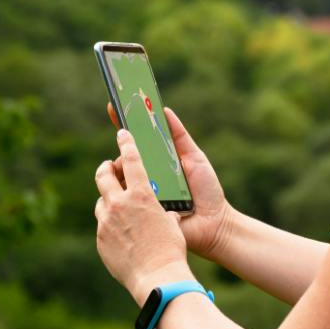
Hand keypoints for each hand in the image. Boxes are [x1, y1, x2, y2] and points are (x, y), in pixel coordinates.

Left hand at [94, 129, 190, 301]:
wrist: (158, 278)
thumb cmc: (172, 249)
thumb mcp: (172, 223)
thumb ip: (162, 210)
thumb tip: (161, 211)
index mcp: (141, 195)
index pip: (130, 159)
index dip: (126, 143)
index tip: (122, 133)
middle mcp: (120, 204)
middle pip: (104, 176)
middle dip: (106, 168)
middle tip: (109, 168)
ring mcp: (107, 222)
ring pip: (101, 202)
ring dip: (108, 199)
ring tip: (117, 204)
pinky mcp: (101, 239)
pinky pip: (103, 225)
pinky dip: (111, 223)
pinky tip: (122, 232)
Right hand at [107, 102, 233, 261]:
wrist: (214, 223)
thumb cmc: (207, 191)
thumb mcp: (195, 158)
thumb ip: (179, 136)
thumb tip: (164, 110)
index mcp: (157, 164)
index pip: (136, 144)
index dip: (124, 126)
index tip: (114, 105)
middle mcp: (146, 179)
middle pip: (124, 159)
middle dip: (123, 148)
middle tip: (125, 138)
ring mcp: (141, 196)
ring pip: (120, 178)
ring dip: (123, 168)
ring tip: (133, 162)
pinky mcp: (140, 214)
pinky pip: (126, 201)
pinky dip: (125, 191)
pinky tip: (131, 184)